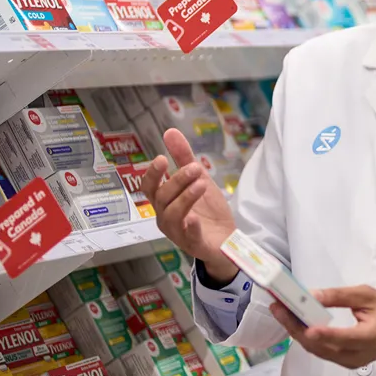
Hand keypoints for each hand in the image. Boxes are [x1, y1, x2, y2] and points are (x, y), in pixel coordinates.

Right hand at [141, 128, 237, 279]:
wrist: (226, 239)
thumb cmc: (207, 210)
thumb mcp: (198, 179)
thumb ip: (184, 157)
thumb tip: (170, 131)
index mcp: (164, 202)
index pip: (149, 188)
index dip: (152, 174)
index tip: (162, 158)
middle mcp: (166, 217)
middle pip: (162, 198)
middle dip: (177, 180)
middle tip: (195, 167)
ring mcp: (178, 233)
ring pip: (172, 215)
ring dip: (186, 197)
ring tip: (201, 184)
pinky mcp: (194, 244)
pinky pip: (188, 237)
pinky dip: (191, 226)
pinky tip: (196, 218)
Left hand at [270, 285, 375, 369]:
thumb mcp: (369, 295)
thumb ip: (340, 296)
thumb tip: (312, 295)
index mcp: (371, 338)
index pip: (345, 338)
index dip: (325, 334)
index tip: (307, 326)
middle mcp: (357, 355)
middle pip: (321, 346)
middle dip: (296, 327)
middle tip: (279, 307)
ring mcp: (348, 362)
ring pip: (316, 350)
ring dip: (297, 331)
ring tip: (282, 311)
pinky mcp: (343, 362)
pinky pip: (320, 351)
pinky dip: (306, 337)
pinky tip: (295, 322)